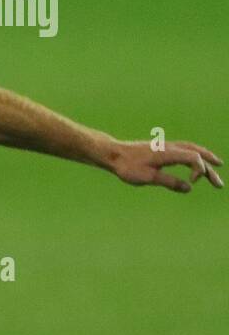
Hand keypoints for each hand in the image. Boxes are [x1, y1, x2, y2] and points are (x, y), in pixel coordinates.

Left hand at [109, 139, 223, 192]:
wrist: (115, 154)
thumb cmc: (129, 167)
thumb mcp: (148, 178)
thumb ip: (169, 182)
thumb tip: (189, 187)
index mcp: (169, 153)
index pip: (194, 158)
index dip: (199, 170)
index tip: (192, 183)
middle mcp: (171, 147)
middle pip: (197, 154)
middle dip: (210, 168)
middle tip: (219, 183)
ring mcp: (168, 147)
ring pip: (192, 150)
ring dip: (205, 158)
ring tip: (217, 166)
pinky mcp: (163, 149)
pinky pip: (185, 150)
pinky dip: (195, 155)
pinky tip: (195, 162)